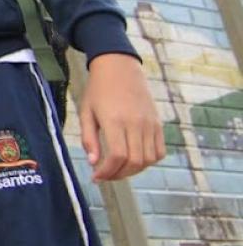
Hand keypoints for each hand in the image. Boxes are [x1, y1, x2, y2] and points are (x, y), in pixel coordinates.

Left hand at [79, 53, 164, 181]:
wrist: (120, 67)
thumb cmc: (98, 90)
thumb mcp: (86, 112)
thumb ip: (88, 138)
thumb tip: (93, 163)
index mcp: (115, 120)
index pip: (117, 156)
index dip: (107, 172)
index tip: (96, 177)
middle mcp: (136, 124)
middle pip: (134, 162)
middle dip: (118, 175)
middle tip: (105, 176)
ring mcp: (150, 124)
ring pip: (149, 160)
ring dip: (133, 171)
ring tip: (118, 169)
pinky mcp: (158, 123)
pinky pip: (160, 151)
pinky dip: (149, 162)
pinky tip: (134, 160)